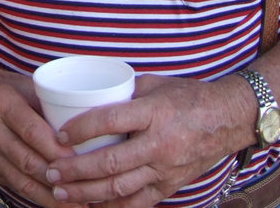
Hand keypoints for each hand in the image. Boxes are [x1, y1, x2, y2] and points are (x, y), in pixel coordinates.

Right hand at [0, 63, 84, 207]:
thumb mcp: (20, 84)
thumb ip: (47, 101)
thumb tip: (81, 120)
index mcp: (3, 104)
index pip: (31, 131)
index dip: (56, 149)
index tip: (81, 159)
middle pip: (28, 160)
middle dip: (59, 177)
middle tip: (87, 188)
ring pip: (22, 180)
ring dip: (51, 195)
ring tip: (78, 204)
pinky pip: (15, 186)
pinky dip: (38, 197)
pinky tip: (57, 204)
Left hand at [42, 73, 250, 207]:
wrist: (229, 118)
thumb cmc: (188, 96)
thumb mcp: (154, 84)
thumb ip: (123, 92)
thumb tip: (86, 95)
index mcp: (154, 113)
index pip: (111, 121)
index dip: (82, 129)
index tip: (59, 134)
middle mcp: (160, 144)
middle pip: (111, 163)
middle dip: (76, 170)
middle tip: (51, 170)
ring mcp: (166, 169)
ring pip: (121, 188)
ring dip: (86, 193)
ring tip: (60, 192)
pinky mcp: (170, 186)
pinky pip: (137, 203)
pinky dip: (112, 207)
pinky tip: (89, 205)